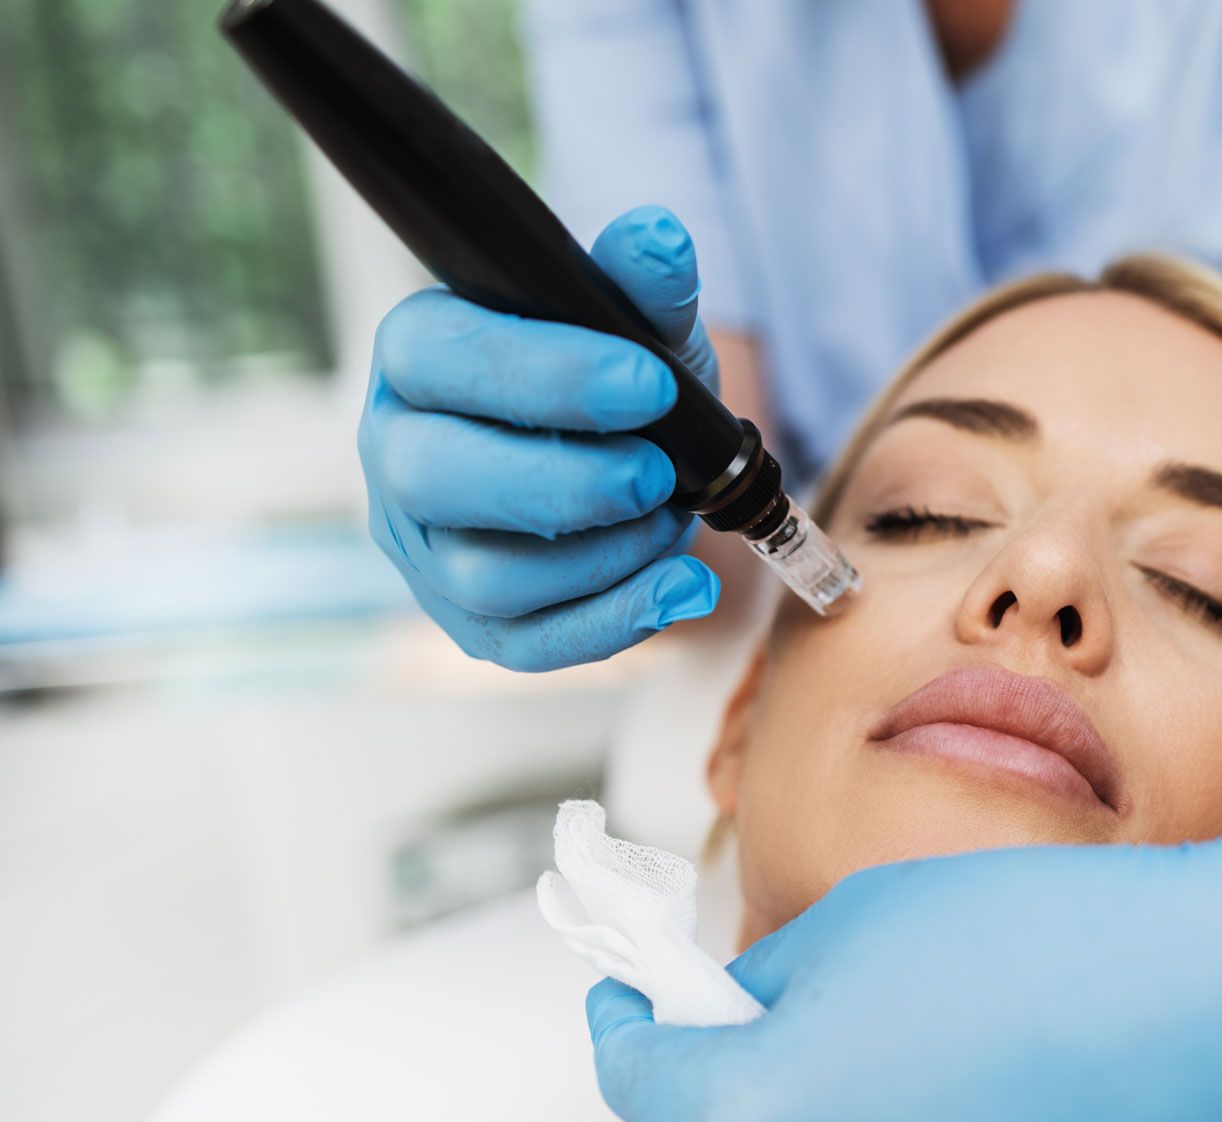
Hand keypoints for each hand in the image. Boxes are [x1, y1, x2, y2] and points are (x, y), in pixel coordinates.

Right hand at [359, 205, 722, 670]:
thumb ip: (643, 284)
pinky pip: (528, 645)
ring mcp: (428, 547)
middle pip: (438, 479)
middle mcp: (400, 452)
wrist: (631, 454)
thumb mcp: (637, 321)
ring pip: (484, 574)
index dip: (545, 375)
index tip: (647, 382)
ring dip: (600, 556)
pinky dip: (616, 621)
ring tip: (672, 517)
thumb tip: (658, 239)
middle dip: (563, 482)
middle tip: (656, 472)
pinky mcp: (472, 622)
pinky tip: (686, 587)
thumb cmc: (616, 375)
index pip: (444, 360)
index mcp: (420, 356)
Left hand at [587, 821, 1221, 1121]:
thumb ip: (762, 991)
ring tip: (898, 1049)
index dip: (633, 1022)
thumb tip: (734, 1021)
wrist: (1199, 1019)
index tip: (638, 997)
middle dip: (736, 1074)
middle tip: (784, 1006)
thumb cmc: (1032, 950)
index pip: (638, 1077)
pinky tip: (954, 1104)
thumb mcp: (850, 926)